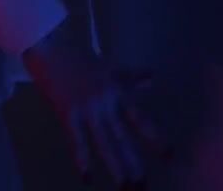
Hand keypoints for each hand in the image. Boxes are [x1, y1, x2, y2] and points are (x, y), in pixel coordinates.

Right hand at [22, 22, 173, 188]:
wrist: (51, 46)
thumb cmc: (79, 56)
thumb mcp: (110, 66)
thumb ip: (131, 77)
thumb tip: (153, 79)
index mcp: (118, 92)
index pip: (141, 120)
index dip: (156, 140)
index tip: (170, 157)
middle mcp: (107, 103)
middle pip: (124, 139)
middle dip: (135, 164)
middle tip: (144, 187)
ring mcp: (88, 108)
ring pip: (105, 143)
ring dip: (115, 167)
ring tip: (124, 187)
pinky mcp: (68, 112)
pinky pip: (76, 140)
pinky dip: (81, 159)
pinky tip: (86, 177)